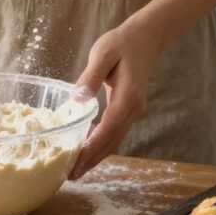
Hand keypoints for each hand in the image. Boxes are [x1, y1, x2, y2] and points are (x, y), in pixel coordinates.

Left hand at [69, 18, 161, 179]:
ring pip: (115, 141)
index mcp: (127, 96)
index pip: (108, 128)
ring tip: (76, 170)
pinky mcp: (128, 111)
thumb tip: (77, 100)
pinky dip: (102, 146)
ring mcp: (133, 111)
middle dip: (92, 160)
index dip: (92, 147)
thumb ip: (91, 77)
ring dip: (97, 157)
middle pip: (112, 142)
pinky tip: (87, 152)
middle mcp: (133, 109)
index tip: (76, 161)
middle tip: (71, 176)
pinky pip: (115, 133)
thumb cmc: (121, 43)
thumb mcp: (103, 53)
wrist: (144, 38)